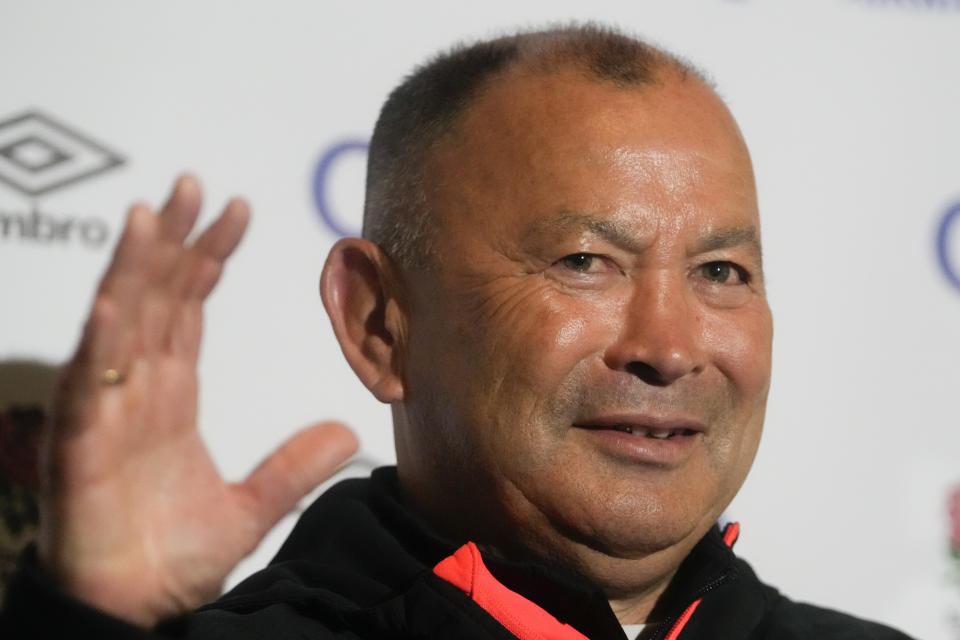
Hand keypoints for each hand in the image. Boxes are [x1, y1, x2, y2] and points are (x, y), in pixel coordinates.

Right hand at [37, 175, 357, 625]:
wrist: (135, 612)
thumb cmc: (171, 556)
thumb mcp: (250, 506)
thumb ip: (294, 466)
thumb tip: (348, 432)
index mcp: (172, 395)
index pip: (189, 307)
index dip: (209, 258)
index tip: (237, 211)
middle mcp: (137, 390)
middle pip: (154, 297)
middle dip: (173, 239)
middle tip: (193, 183)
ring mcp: (107, 412)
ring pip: (118, 323)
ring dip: (132, 268)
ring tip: (151, 213)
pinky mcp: (81, 445)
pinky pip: (90, 385)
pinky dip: (101, 343)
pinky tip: (115, 301)